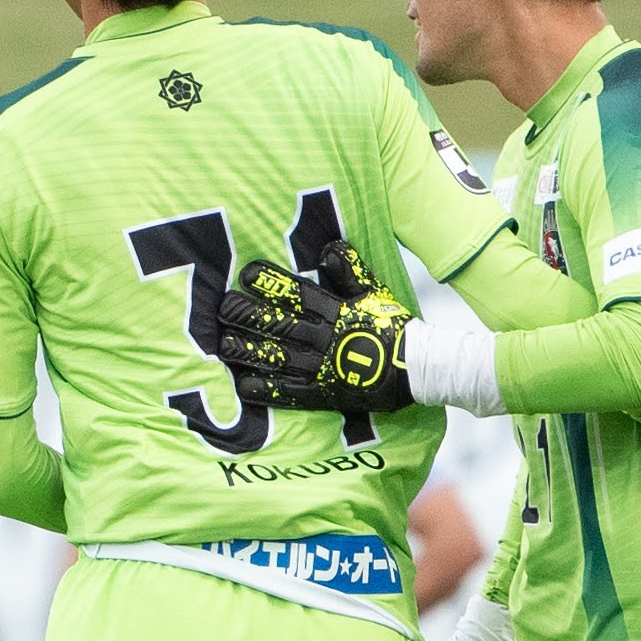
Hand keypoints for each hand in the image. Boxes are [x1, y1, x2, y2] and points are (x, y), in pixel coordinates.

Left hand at [210, 241, 416, 415]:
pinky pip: (292, 392)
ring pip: (280, 358)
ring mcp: (324, 368)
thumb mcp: (375, 293)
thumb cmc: (394, 327)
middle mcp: (326, 339)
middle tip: (223, 308)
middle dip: (250, 316)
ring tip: (223, 345)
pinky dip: (268, 390)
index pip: (300, 294)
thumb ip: (350, 270)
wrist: (418, 368)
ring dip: (250, 351)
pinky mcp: (326, 394)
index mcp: (337, 312)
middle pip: (282, 325)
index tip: (247, 274)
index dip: (273, 283)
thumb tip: (328, 246)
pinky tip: (244, 385)